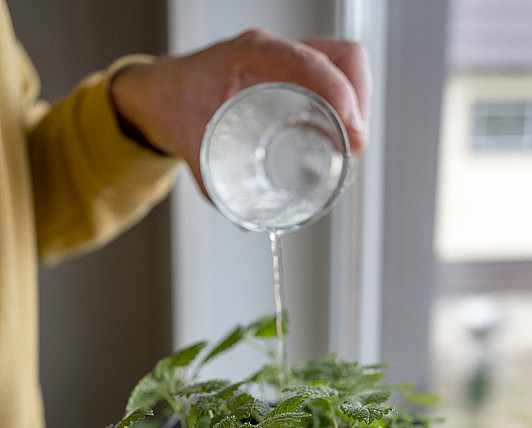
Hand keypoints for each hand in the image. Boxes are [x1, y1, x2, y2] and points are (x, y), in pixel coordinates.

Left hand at [110, 29, 370, 189]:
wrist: (165, 94)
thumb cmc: (178, 109)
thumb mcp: (199, 151)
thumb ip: (222, 188)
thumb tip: (251, 223)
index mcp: (251, 56)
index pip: (310, 61)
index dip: (339, 94)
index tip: (351, 131)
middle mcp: (274, 51)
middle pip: (342, 58)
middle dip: (359, 101)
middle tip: (354, 146)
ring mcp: (288, 58)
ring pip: (344, 65)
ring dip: (357, 102)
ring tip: (352, 143)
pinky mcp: (295, 72)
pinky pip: (334, 76)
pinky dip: (346, 103)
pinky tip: (341, 134)